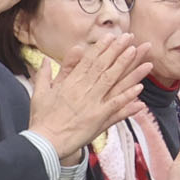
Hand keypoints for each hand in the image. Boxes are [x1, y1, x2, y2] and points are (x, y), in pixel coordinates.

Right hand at [21, 35, 149, 154]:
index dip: (101, 48)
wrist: (44, 142)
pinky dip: (127, 96)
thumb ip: (46, 75)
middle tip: (129, 37)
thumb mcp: (40, 93)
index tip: (111, 36)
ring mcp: (92, 104)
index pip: (88, 61)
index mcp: (70, 83)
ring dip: (127, 67)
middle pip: (103, 66)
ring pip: (112, 81)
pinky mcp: (99, 118)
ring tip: (138, 54)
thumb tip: (46, 60)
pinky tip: (139, 88)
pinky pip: (116, 105)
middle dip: (117, 50)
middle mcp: (83, 90)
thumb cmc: (42, 118)